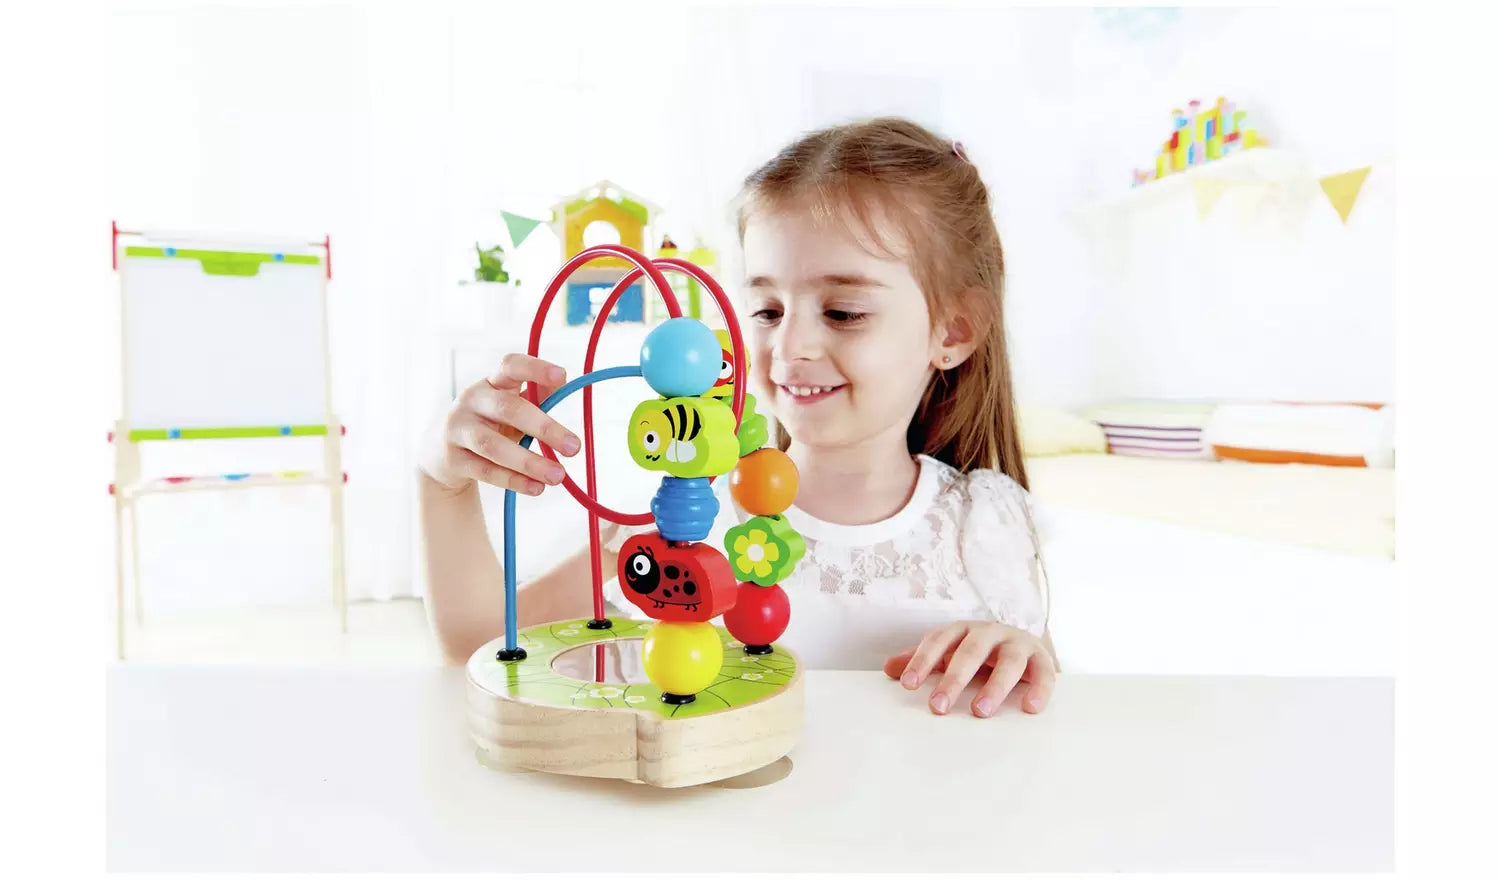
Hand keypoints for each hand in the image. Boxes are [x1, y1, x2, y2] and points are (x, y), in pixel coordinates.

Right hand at [418, 354, 582, 494]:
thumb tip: (565, 383)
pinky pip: (485, 471)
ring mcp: (458, 429)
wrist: (441, 452)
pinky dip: (513, 481)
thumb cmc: (489, 423)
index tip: (561, 376)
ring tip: (558, 476)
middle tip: (574, 447)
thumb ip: (536, 396)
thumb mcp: (510, 406)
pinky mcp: (453, 459)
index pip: (510, 366)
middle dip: (544, 428)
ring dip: (529, 462)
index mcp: (492, 383)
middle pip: (508, 409)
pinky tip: (536, 488)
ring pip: (494, 446)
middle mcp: (472, 401)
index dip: (535, 368)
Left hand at [884, 621, 1055, 717]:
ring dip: (994, 687)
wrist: (1023, 645)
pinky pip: (1044, 674)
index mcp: (963, 630)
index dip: (922, 660)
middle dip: (953, 680)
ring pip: (1008, 662)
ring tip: (980, 712)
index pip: (939, 640)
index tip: (908, 685)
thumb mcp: (950, 653)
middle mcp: (991, 633)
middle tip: (938, 707)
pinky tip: (1029, 708)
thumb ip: (922, 660)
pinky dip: (1038, 690)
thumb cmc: (978, 653)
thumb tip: (889, 669)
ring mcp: (1018, 644)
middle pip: (971, 652)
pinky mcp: (1042, 659)